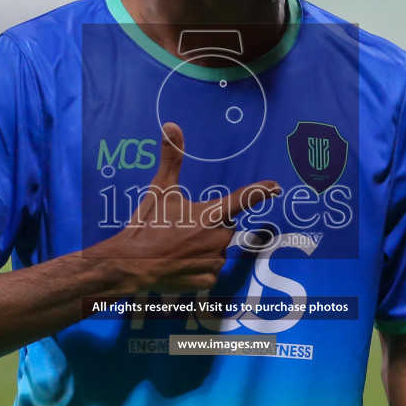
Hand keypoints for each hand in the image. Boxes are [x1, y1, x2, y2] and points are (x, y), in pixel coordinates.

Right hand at [82, 122, 279, 294]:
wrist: (129, 264)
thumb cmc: (146, 226)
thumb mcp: (159, 190)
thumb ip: (171, 158)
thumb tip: (171, 125)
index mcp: (210, 214)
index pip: (243, 199)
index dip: (260, 191)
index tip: (276, 186)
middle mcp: (218, 239)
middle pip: (224, 226)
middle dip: (208, 225)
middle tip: (181, 228)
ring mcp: (215, 262)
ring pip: (217, 248)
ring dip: (203, 246)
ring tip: (176, 247)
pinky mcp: (208, 281)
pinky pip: (210, 269)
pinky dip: (197, 266)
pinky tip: (179, 263)